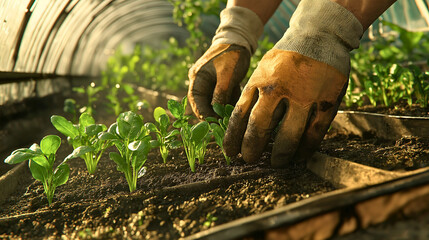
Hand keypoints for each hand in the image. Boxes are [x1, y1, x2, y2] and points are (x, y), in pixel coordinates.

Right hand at [188, 44, 249, 118]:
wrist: (240, 40)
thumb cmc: (231, 55)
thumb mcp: (227, 76)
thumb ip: (221, 94)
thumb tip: (217, 113)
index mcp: (197, 78)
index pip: (195, 101)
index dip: (203, 114)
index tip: (213, 123)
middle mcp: (201, 81)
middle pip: (203, 103)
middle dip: (213, 115)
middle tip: (224, 126)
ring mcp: (211, 82)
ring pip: (214, 102)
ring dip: (222, 110)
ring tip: (232, 119)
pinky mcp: (220, 83)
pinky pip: (222, 97)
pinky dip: (229, 103)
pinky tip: (237, 109)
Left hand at [223, 49, 347, 166]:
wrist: (319, 35)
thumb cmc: (286, 57)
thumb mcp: (262, 70)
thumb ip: (253, 93)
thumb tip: (241, 123)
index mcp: (259, 82)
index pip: (239, 116)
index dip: (233, 138)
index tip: (230, 152)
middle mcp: (278, 91)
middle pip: (259, 129)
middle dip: (251, 149)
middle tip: (249, 160)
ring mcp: (304, 97)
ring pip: (288, 136)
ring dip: (280, 155)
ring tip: (276, 163)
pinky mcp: (326, 103)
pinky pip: (314, 134)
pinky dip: (306, 149)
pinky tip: (300, 157)